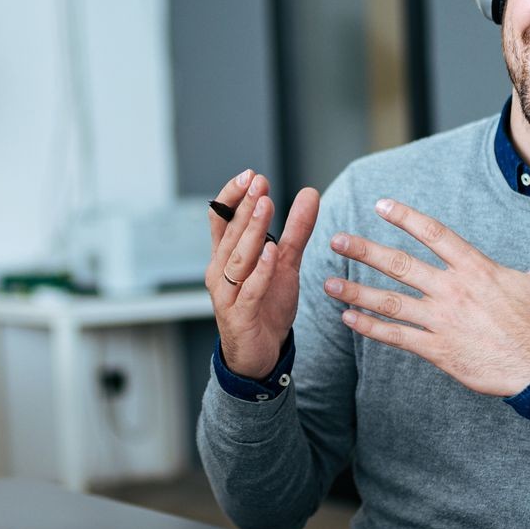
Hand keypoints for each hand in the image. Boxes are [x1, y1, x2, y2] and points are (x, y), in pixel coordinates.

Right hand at [207, 169, 320, 379]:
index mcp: (226, 255)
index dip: (232, 196)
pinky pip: (249, 290)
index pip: (220, 218)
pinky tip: (271, 253)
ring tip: (265, 205)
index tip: (251, 175)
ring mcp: (227, 295)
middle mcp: (220, 272)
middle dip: (244, 206)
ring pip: (237, 258)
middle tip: (259, 182)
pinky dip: (260, 271)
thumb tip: (309, 192)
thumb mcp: (285, 262)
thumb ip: (296, 229)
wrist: (260, 353)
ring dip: (252, 231)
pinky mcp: (239, 316)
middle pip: (230, 233)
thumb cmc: (266, 305)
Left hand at [323, 198, 529, 396]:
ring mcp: (443, 322)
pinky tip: (349, 319)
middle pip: (401, 266)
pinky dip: (371, 328)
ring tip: (328, 284)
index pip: (435, 234)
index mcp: (477, 269)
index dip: (406, 217)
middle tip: (337, 240)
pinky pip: (398, 338)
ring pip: (391, 304)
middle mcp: (454, 292)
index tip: (381, 205)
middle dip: (365, 252)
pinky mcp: (439, 351)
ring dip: (356, 293)